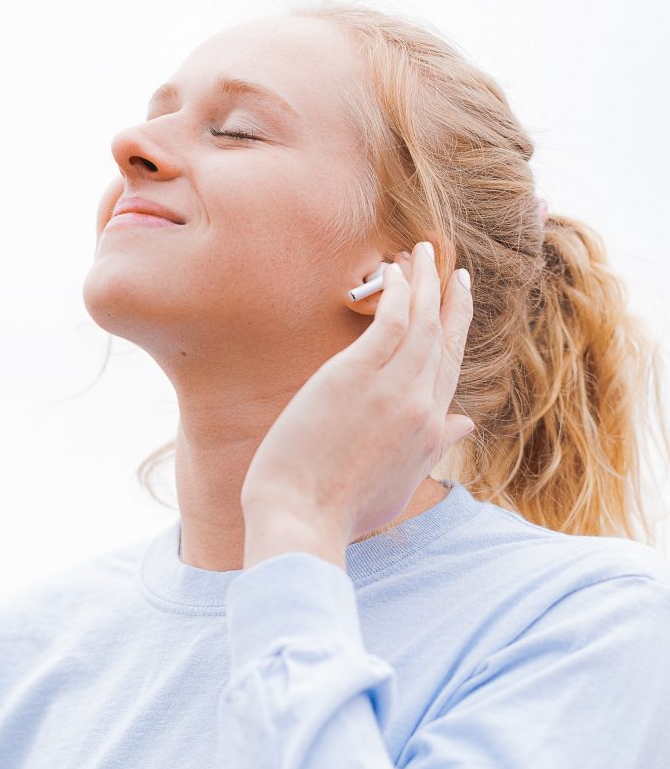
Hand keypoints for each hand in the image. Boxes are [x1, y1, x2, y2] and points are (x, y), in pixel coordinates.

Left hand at [240, 242, 474, 554]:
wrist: (303, 518)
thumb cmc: (341, 508)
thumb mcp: (401, 483)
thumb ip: (434, 448)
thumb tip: (464, 423)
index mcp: (428, 431)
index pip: (449, 369)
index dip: (456, 331)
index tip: (457, 303)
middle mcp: (421, 406)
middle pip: (443, 340)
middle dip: (450, 300)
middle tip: (453, 269)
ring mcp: (393, 389)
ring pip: (421, 323)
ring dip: (425, 282)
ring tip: (422, 250)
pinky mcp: (357, 375)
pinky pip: (391, 322)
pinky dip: (398, 293)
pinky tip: (395, 271)